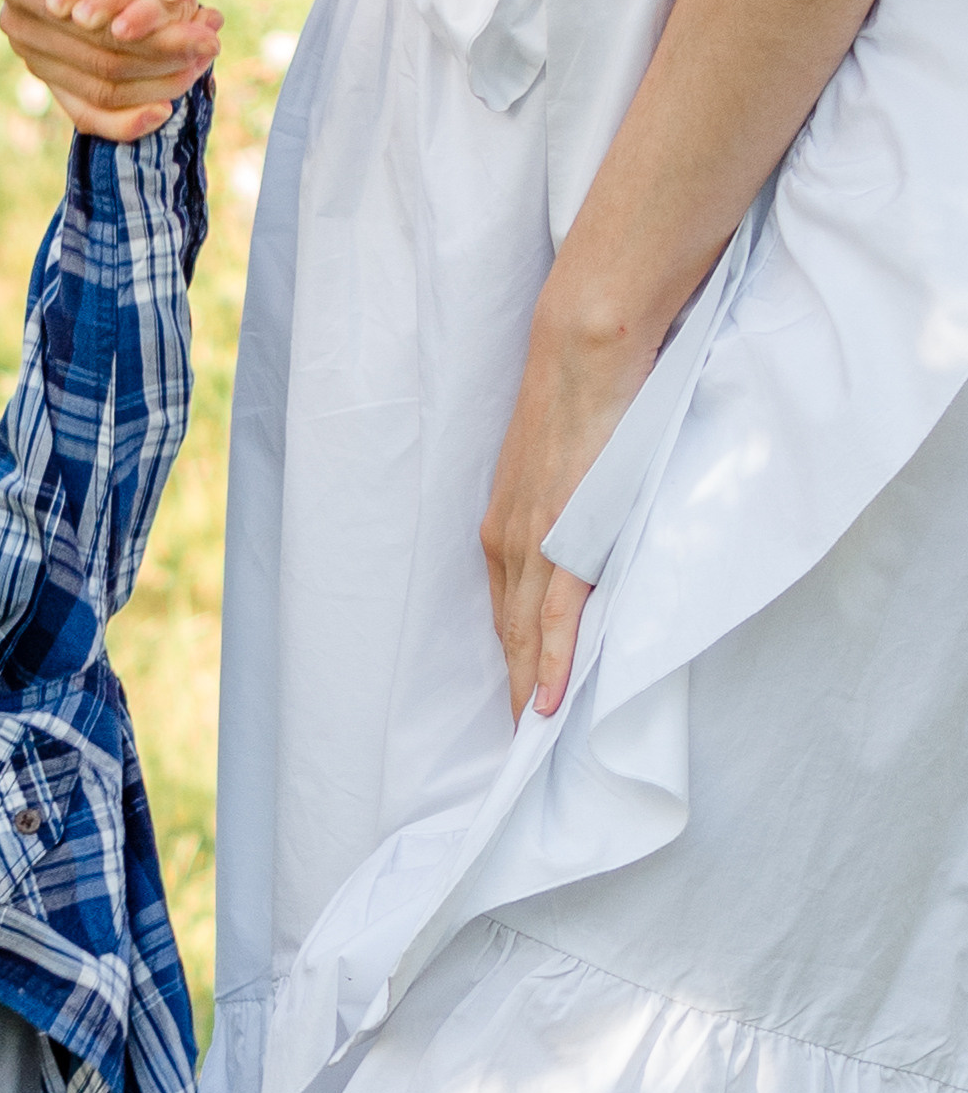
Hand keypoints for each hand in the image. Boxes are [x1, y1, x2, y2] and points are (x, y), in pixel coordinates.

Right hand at [0, 0, 219, 139]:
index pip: (99, 27)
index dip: (158, 34)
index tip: (211, 25)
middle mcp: (17, 23)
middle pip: (102, 63)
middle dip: (165, 59)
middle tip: (214, 44)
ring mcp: (30, 54)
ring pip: (101, 91)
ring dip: (158, 84)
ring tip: (204, 59)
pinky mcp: (49, 73)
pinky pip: (86, 112)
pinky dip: (126, 119)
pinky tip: (165, 111)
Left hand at [479, 303, 645, 718]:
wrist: (587, 346)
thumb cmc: (585, 396)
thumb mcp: (565, 463)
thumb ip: (568, 504)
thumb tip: (588, 528)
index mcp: (505, 523)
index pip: (505, 609)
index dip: (511, 658)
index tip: (516, 701)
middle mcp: (507, 539)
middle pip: (507, 633)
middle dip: (512, 689)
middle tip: (520, 745)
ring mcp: (533, 541)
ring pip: (524, 635)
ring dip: (527, 691)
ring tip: (533, 743)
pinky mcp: (565, 537)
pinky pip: (556, 617)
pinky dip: (551, 664)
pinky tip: (548, 705)